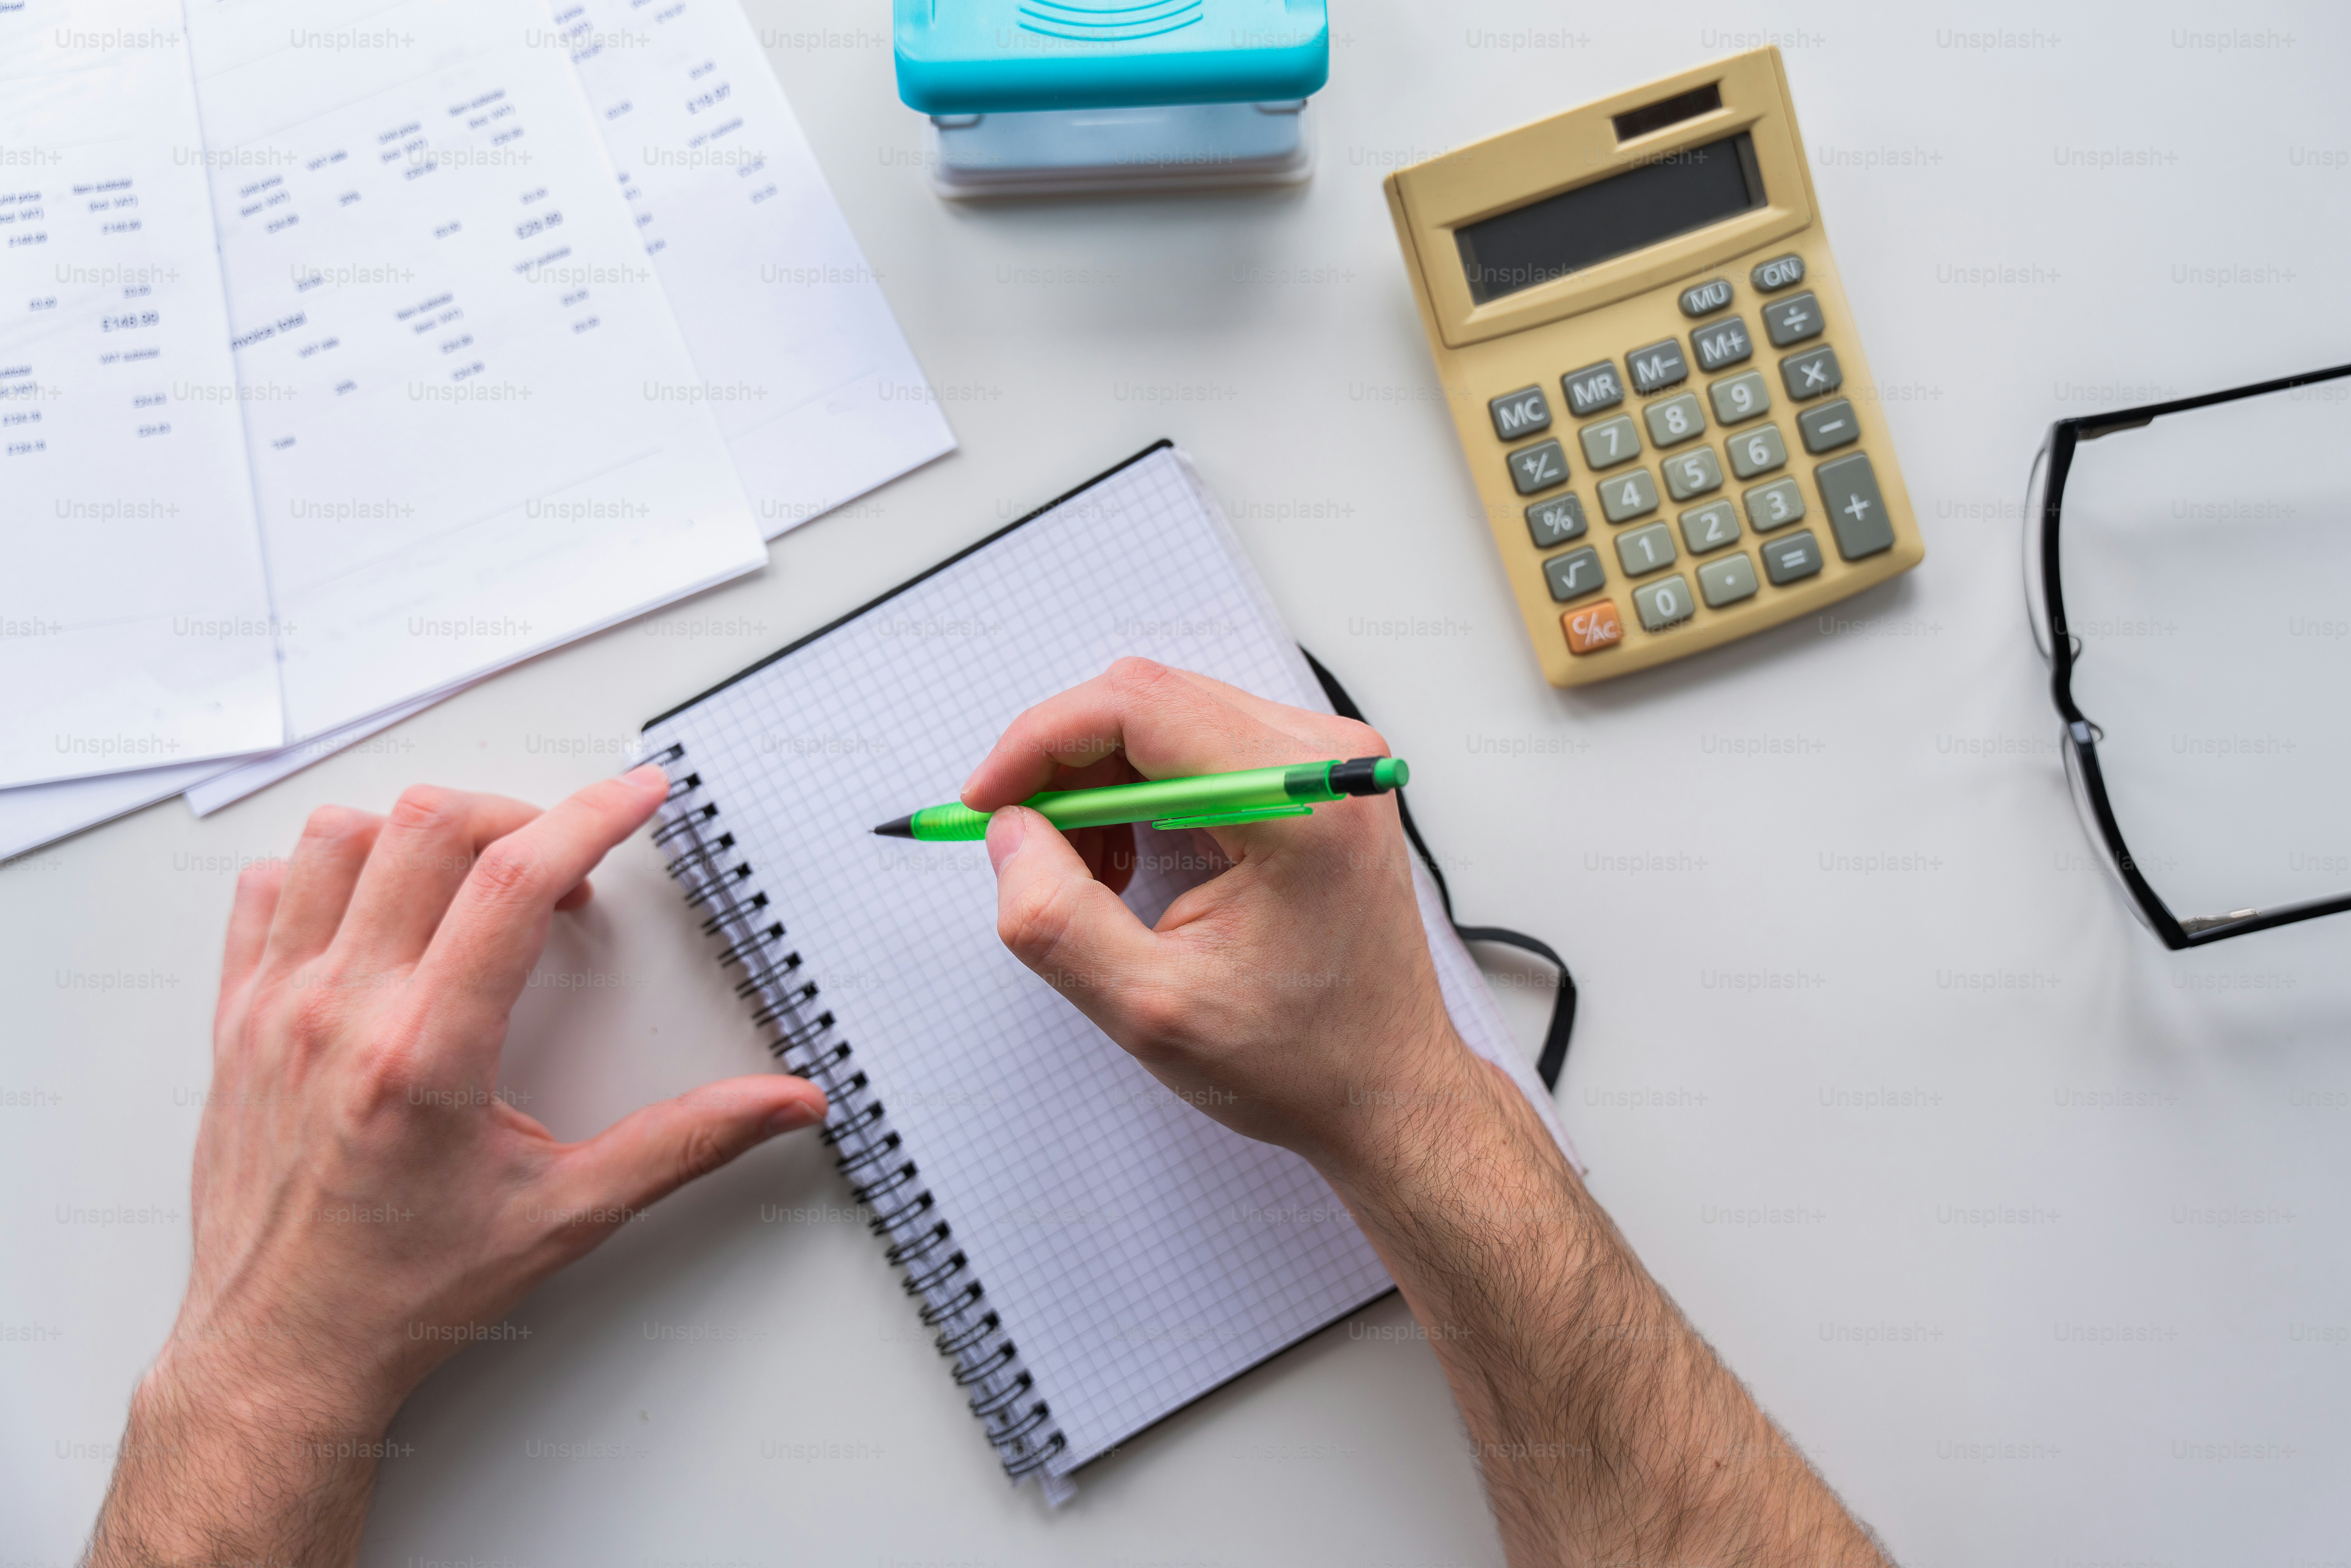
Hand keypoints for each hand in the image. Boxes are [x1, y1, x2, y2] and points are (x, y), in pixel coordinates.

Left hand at [90, 767, 825, 1566]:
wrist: (285, 1352)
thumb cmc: (407, 1290)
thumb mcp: (567, 1213)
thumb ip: (687, 1143)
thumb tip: (781, 1106)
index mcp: (426, 1054)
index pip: (514, 881)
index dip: (590, 816)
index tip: (636, 795)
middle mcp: (341, 1013)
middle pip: (427, 828)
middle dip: (518, 816)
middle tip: (562, 863)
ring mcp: (276, 1010)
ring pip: (339, 839)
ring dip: (420, 834)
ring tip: (473, 879)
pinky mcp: (235, 1021)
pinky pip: (265, 892)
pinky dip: (327, 871)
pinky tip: (377, 910)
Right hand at [962, 658, 1473, 1171]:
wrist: (1387, 1090)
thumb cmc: (1300, 1060)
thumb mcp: (1151, 1010)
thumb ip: (1058, 920)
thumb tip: (1008, 833)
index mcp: (1300, 801)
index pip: (1140, 704)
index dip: (1041, 741)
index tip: (986, 802)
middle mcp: (1323, 758)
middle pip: (1149, 702)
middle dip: (1065, 770)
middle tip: (1026, 850)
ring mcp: (1324, 762)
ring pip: (1165, 721)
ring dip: (1101, 787)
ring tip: (1091, 879)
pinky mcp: (1312, 780)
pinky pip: (1196, 748)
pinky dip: (1140, 796)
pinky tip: (1130, 866)